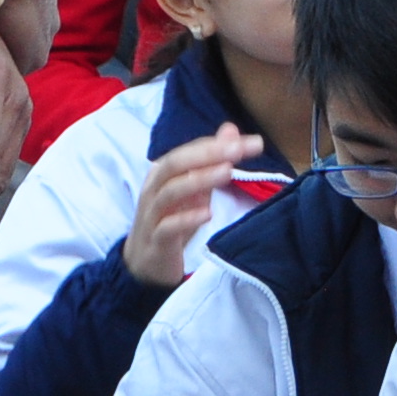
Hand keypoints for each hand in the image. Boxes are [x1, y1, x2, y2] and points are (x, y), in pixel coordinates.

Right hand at [123, 123, 266, 288]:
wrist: (144, 264)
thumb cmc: (171, 219)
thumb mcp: (193, 189)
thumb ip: (210, 161)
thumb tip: (231, 131)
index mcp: (163, 173)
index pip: (190, 151)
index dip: (218, 144)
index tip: (252, 143)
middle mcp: (153, 189)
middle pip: (175, 164)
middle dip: (207, 154)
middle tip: (238, 150)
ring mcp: (151, 215)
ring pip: (170, 192)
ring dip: (199, 180)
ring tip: (227, 172)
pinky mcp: (155, 241)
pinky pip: (167, 227)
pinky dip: (186, 219)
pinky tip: (207, 213)